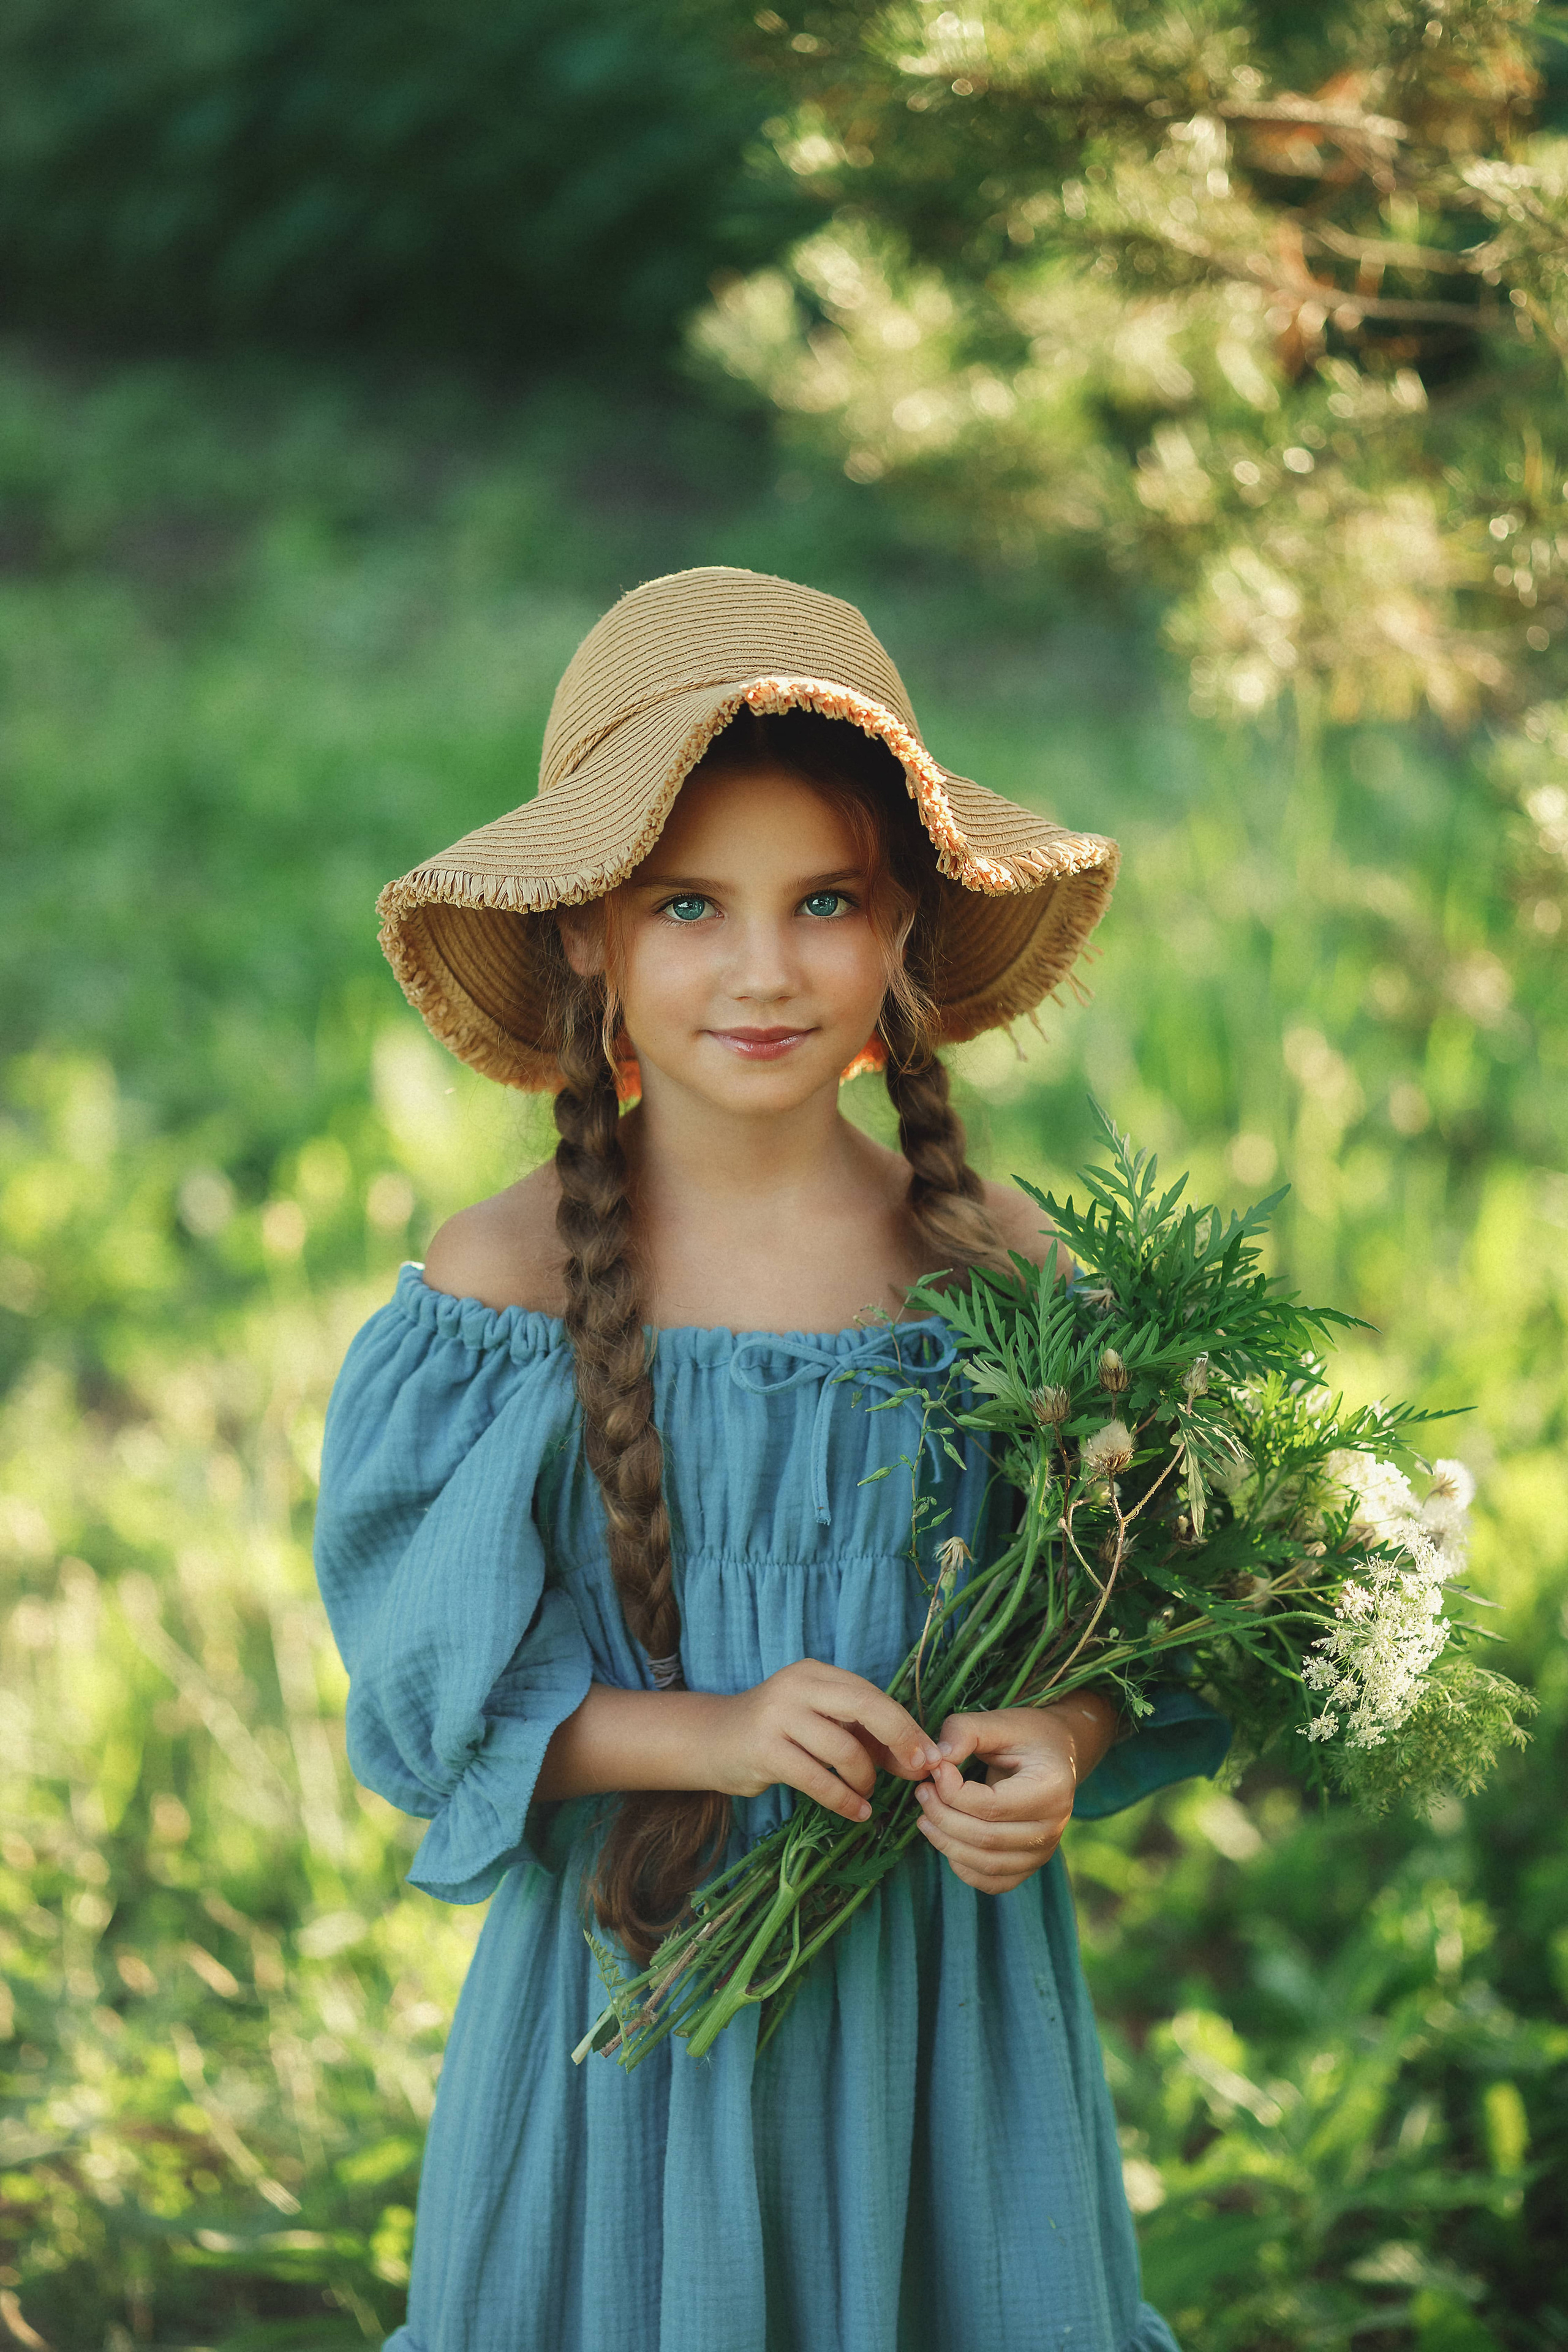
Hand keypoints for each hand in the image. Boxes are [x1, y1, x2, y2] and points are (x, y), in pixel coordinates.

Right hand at [713, 1660, 943, 1823]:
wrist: (712, 1740)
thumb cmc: (777, 1733)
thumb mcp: (819, 1722)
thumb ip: (863, 1735)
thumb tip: (918, 1760)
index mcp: (816, 1673)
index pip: (871, 1694)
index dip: (905, 1725)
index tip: (929, 1755)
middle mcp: (797, 1686)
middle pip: (865, 1706)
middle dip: (900, 1739)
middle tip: (918, 1770)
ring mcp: (778, 1717)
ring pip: (843, 1750)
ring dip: (866, 1779)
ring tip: (867, 1793)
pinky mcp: (764, 1751)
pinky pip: (818, 1781)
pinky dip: (844, 1801)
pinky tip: (857, 1812)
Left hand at [913, 1693, 1118, 1893]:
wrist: (1056, 1754)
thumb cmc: (1027, 1735)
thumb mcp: (1000, 1721)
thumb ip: (965, 1732)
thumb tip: (935, 1760)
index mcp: (1051, 1788)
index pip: (991, 1805)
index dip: (952, 1791)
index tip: (935, 1768)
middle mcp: (1054, 1827)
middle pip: (986, 1838)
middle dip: (943, 1816)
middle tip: (922, 1791)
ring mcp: (1044, 1851)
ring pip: (986, 1864)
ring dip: (946, 1843)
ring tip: (924, 1816)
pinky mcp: (1030, 1864)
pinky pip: (993, 1881)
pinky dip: (963, 1867)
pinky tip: (946, 1840)